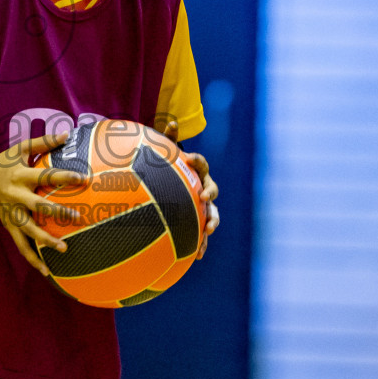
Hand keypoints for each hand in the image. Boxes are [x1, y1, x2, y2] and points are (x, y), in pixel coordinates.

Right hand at [0, 133, 86, 275]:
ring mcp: (11, 213)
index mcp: (21, 175)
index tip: (84, 179)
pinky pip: (20, 245)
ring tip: (65, 248)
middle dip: (58, 212)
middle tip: (78, 217)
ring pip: (29, 230)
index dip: (65, 176)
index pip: (46, 176)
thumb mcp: (21, 148)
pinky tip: (45, 270)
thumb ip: (44, 142)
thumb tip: (68, 134)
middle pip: (38, 206)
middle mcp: (16, 195)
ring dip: (45, 240)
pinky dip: (32, 258)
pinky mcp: (8, 225)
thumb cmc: (4, 161)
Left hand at [154, 116, 219, 256]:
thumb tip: (172, 122)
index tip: (191, 159)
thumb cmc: (168, 169)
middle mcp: (204, 187)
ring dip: (211, 221)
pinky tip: (197, 256)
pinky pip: (202, 232)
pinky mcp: (199, 221)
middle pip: (212, 189)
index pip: (201, 164)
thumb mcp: (165, 154)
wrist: (173, 185)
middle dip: (209, 194)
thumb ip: (168, 139)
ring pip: (212, 213)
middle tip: (203, 197)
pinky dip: (201, 243)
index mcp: (197, 171)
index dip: (198, 161)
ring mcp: (203, 205)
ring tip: (207, 231)